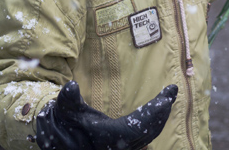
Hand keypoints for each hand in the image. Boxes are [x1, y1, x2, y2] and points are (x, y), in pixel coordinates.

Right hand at [36, 81, 177, 149]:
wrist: (56, 139)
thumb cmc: (62, 120)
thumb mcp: (63, 108)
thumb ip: (68, 99)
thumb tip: (71, 86)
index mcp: (105, 139)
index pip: (135, 127)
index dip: (153, 113)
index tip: (167, 95)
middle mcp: (115, 148)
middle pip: (146, 132)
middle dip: (161, 112)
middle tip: (171, 93)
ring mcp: (121, 149)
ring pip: (147, 136)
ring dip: (159, 117)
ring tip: (168, 98)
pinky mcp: (122, 148)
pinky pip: (144, 138)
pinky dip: (153, 124)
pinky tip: (159, 112)